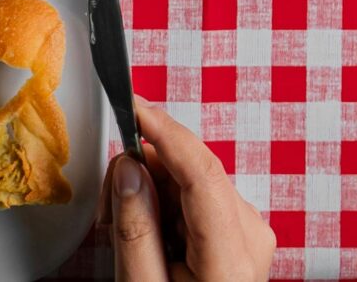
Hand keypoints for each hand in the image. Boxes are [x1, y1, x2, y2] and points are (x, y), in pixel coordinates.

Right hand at [105, 98, 273, 281]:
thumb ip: (135, 228)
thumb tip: (130, 169)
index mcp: (233, 251)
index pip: (202, 170)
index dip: (166, 132)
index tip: (135, 107)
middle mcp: (251, 232)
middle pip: (194, 173)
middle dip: (144, 174)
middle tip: (105, 205)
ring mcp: (248, 233)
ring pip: (192, 184)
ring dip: (151, 192)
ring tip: (121, 229)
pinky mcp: (238, 236)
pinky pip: (198, 203)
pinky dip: (166, 208)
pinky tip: (145, 236)